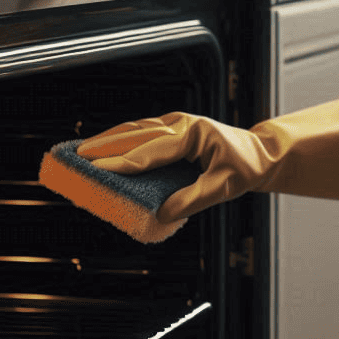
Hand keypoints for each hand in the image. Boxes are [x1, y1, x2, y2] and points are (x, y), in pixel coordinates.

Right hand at [77, 100, 338, 221]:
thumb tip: (165, 213)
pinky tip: (104, 148)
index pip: (151, 150)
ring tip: (80, 150)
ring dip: (108, 139)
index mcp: (194, 133)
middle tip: (76, 157)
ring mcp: (177, 124)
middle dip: (105, 145)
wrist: (262, 153)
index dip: (122, 162)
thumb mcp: (224, 187)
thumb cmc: (246, 166)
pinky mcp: (174, 131)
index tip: (97, 168)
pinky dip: (121, 139)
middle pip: (136, 134)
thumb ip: (193, 199)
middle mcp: (182, 124)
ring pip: (135, 129)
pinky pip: (142, 133)